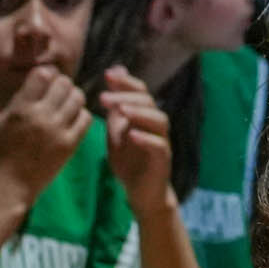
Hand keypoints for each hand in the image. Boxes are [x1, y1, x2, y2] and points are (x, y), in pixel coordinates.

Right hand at [0, 61, 87, 201]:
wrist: (7, 187)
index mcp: (20, 109)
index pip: (45, 74)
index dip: (45, 75)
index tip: (41, 83)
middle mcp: (41, 118)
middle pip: (64, 83)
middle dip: (60, 84)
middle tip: (54, 93)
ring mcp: (58, 131)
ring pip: (78, 98)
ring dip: (72, 97)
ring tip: (63, 105)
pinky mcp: (70, 145)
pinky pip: (86, 118)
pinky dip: (81, 114)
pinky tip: (69, 119)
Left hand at [100, 64, 173, 213]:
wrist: (141, 193)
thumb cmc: (129, 163)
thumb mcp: (116, 134)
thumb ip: (114, 112)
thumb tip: (109, 86)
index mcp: (144, 117)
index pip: (140, 92)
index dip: (126, 82)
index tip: (107, 75)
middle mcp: (156, 126)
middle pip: (148, 102)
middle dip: (127, 96)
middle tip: (105, 97)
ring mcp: (162, 141)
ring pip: (159, 120)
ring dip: (140, 113)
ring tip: (122, 111)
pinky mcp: (163, 160)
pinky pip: (159, 146)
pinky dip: (146, 139)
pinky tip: (132, 135)